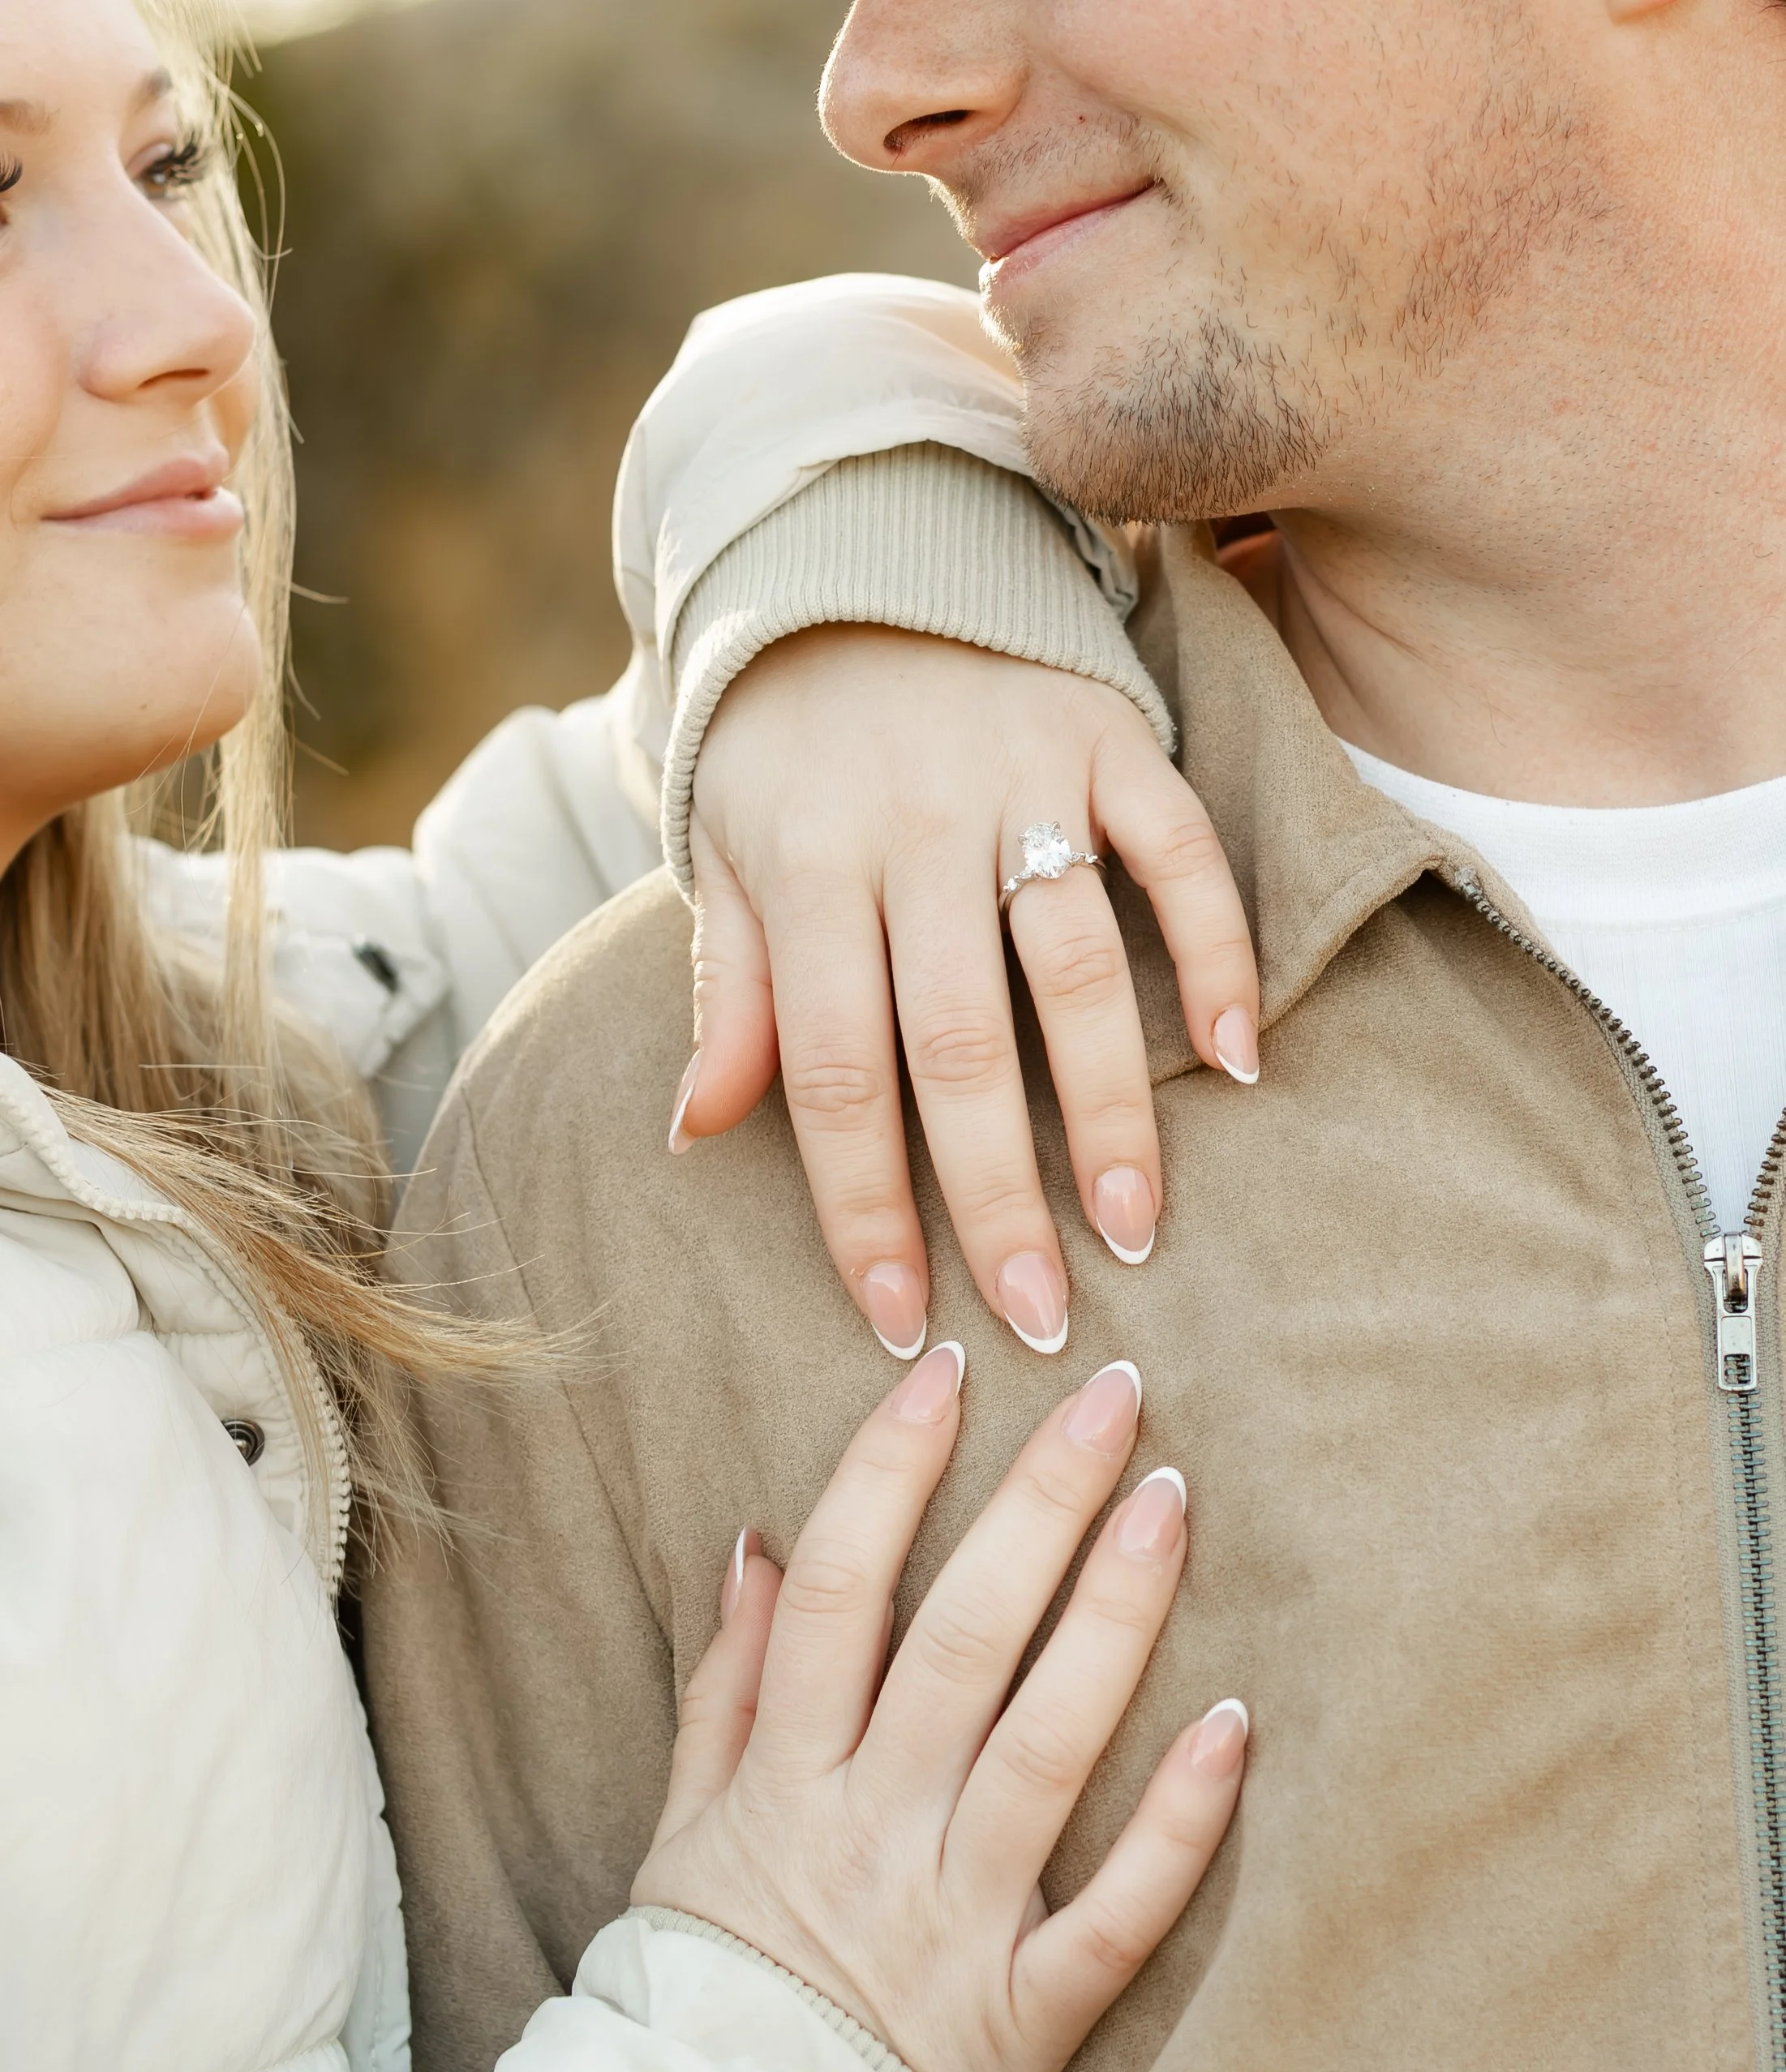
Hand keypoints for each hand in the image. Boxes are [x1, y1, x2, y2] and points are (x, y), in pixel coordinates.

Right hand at [633, 1344, 1247, 2071]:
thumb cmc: (709, 1985)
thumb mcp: (682, 1829)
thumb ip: (725, 1686)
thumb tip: (760, 1542)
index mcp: (785, 1779)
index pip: (841, 1592)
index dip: (890, 1472)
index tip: (949, 1374)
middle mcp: (874, 1832)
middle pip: (963, 1640)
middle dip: (1037, 1506)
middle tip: (1113, 1395)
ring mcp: (957, 1922)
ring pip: (1048, 1747)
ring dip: (1115, 1618)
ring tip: (1173, 1502)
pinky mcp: (1029, 2015)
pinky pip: (1119, 1913)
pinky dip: (1181, 1824)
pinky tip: (1239, 1726)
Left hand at [670, 627, 1258, 1361]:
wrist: (857, 551)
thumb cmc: (789, 748)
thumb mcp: (729, 858)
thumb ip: (732, 995)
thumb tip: (699, 1136)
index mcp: (807, 869)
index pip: (836, 1073)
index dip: (865, 1206)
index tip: (901, 1315)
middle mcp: (916, 826)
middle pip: (960, 1045)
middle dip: (999, 1194)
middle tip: (1042, 1315)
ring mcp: (1023, 776)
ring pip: (1074, 966)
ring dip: (1114, 1105)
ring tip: (1136, 1225)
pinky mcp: (1111, 733)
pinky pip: (1179, 851)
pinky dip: (1215, 950)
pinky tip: (1240, 1058)